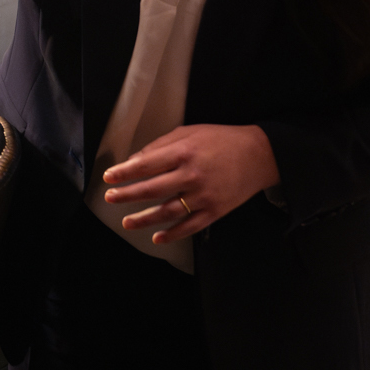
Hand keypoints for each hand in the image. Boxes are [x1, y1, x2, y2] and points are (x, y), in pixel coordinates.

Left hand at [100, 123, 278, 244]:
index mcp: (184, 152)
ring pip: (167, 212)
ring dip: (144, 219)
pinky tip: (157, 237)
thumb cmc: (222, 140)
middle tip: (110, 198)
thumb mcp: (190, 132)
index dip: (125, 172)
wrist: (260, 155)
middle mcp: (192, 175)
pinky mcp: (215, 211)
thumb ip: (161, 145)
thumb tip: (135, 159)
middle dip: (127, 195)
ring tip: (127, 222)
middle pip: (152, 189)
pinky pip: (189, 226)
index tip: (109, 177)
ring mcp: (204, 196)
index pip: (147, 164)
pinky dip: (172, 234)